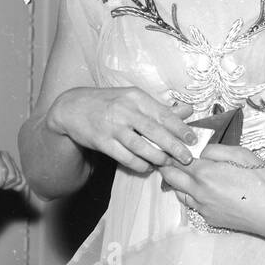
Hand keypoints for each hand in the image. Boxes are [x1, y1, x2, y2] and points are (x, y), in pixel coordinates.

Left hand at [0, 149, 23, 191]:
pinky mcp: (13, 167)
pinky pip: (21, 179)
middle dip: (3, 185)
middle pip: (13, 176)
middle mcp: (5, 155)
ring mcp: (10, 161)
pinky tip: (6, 187)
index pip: (3, 170)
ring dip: (8, 186)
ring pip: (18, 179)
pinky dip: (15, 186)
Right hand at [48, 88, 196, 173]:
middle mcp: (125, 111)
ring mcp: (113, 127)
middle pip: (155, 131)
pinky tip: (147, 167)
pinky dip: (138, 164)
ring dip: (157, 157)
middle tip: (187, 158)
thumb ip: (160, 107)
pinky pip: (125, 157)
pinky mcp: (102, 142)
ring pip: (140, 146)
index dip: (180, 128)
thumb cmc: (108, 103)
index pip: (163, 114)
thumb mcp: (133, 99)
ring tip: (167, 163)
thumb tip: (188, 110)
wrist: (72, 107)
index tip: (192, 139)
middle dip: (174, 146)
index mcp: (136, 98)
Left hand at [159, 142, 264, 241]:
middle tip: (168, 157)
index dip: (171, 151)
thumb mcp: (242, 154)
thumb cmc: (261, 181)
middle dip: (166, 165)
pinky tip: (203, 190)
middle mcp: (198, 191)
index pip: (177, 160)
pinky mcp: (209, 218)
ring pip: (179, 193)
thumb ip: (216, 150)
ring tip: (183, 173)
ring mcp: (202, 207)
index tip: (169, 145)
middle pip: (171, 177)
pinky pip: (193, 204)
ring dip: (177, 182)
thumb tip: (201, 151)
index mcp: (205, 173)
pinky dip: (192, 195)